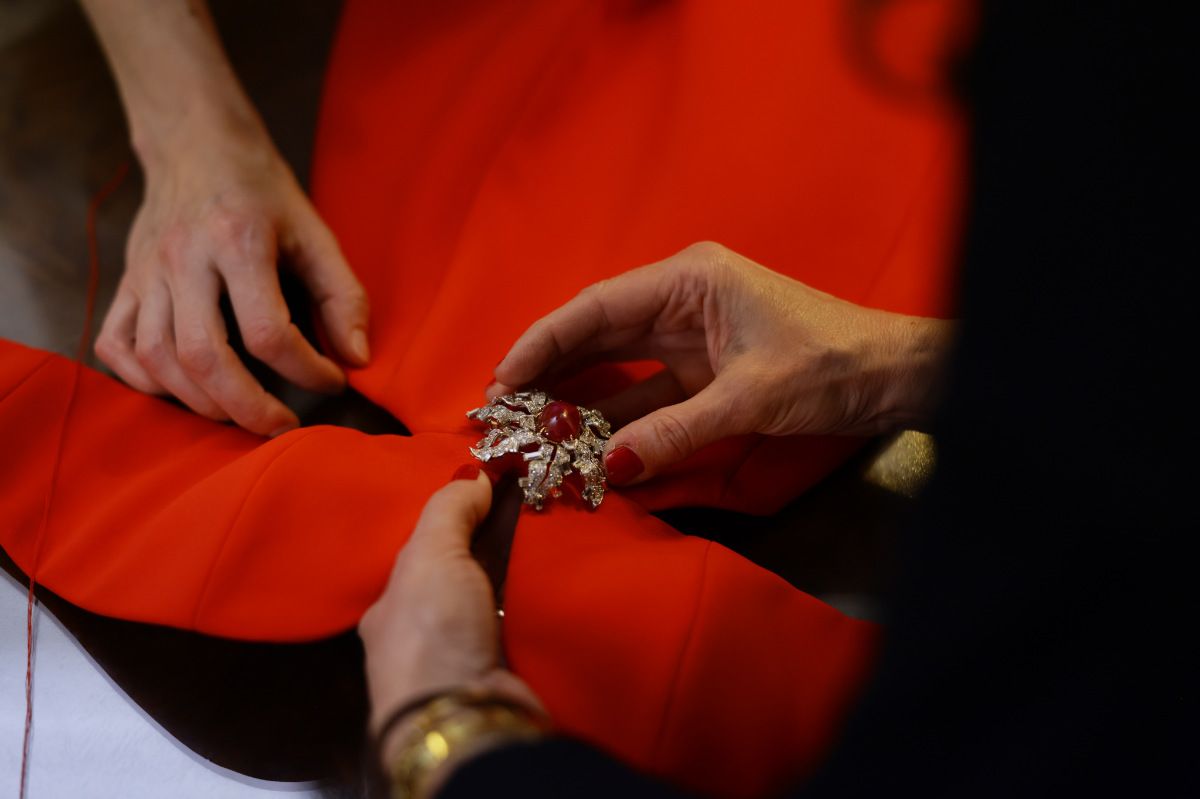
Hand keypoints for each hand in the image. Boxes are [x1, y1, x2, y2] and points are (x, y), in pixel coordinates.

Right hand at [94, 123, 368, 435]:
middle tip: (283, 427)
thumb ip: (343, 295)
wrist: (196, 143)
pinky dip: (146, 381)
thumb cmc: (263, 192)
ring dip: (202, 403)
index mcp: (239, 241)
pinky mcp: (124, 281)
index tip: (334, 379)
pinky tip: (185, 390)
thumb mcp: (315, 232)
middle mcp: (183, 258)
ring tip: (244, 413)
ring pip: (159, 359)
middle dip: (247, 407)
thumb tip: (357, 359)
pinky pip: (116, 346)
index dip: (306, 369)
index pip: (268, 332)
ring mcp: (145, 272)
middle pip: (204, 357)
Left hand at [359, 468, 541, 746]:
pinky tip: (565, 586)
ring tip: (559, 541)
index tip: (491, 494)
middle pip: (462, 580)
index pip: (422, 556)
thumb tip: (477, 475)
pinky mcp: (503, 677)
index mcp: (390, 609)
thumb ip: (448, 510)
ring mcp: (462, 661)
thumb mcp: (429, 554)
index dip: (454, 524)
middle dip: (492, 552)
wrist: (465, 717)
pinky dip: (541, 611)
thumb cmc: (431, 631)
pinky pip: (525, 631)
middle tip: (534, 511)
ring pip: (496, 606)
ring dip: (521, 582)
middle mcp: (421, 638)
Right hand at [489, 242, 952, 483]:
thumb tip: (611, 466)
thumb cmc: (831, 365)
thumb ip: (676, 431)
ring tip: (530, 428)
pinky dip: (619, 415)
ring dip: (578, 395)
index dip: (543, 341)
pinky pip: (648, 390)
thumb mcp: (750, 398)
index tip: (504, 377)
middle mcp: (683, 299)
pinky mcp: (707, 370)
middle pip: (598, 332)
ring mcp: (694, 336)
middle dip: (550, 369)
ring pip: (618, 363)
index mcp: (690, 279)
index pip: (597, 307)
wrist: (894, 377)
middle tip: (503, 410)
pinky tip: (586, 440)